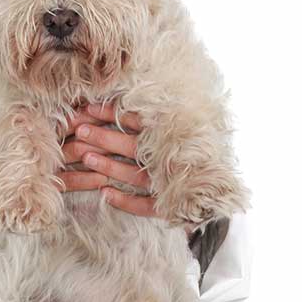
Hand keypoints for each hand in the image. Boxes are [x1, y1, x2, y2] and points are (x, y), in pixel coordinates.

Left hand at [60, 102, 197, 235]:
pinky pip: (145, 206)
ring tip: (87, 159)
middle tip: (79, 130)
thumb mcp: (184, 129)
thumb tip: (137, 94)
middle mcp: (168, 159)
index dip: (111, 114)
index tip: (87, 108)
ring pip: (134, 175)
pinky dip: (126, 201)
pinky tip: (106, 195)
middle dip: (104, 138)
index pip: (136, 122)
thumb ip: (161, 119)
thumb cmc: (201, 153)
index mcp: (171, 137)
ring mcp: (169, 185)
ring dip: (110, 168)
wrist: (221, 190)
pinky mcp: (169, 207)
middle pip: (132, 147)